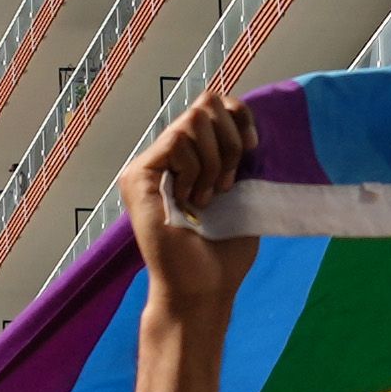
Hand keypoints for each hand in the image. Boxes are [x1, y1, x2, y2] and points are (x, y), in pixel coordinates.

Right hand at [116, 93, 263, 338]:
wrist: (203, 287)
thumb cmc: (224, 251)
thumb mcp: (243, 188)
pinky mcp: (136, 176)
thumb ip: (240, 150)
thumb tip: (246, 114)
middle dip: (229, 141)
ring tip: (208, 197)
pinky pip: (177, 140)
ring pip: (193, 120)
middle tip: (227, 184)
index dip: (239, 117)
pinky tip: (189, 200)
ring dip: (214, 160)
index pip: (214, 105)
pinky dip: (195, 168)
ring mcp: (147, 166)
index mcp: (188, 158)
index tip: (253, 148)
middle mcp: (163, 157)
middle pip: (205, 104)